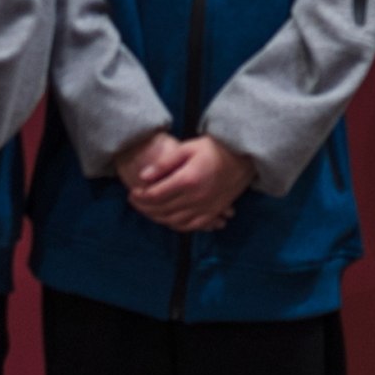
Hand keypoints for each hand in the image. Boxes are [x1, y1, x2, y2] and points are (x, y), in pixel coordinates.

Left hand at [126, 131, 248, 231]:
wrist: (243, 157)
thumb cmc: (214, 148)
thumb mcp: (187, 147)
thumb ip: (164, 163)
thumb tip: (143, 177)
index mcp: (188, 180)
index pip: (156, 195)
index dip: (140, 197)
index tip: (131, 192)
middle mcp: (196, 198)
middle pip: (163, 210)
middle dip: (144, 208)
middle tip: (134, 201)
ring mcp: (206, 208)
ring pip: (174, 221)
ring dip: (157, 218)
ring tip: (147, 210)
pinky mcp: (213, 213)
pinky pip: (191, 227)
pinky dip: (176, 225)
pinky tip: (167, 219)